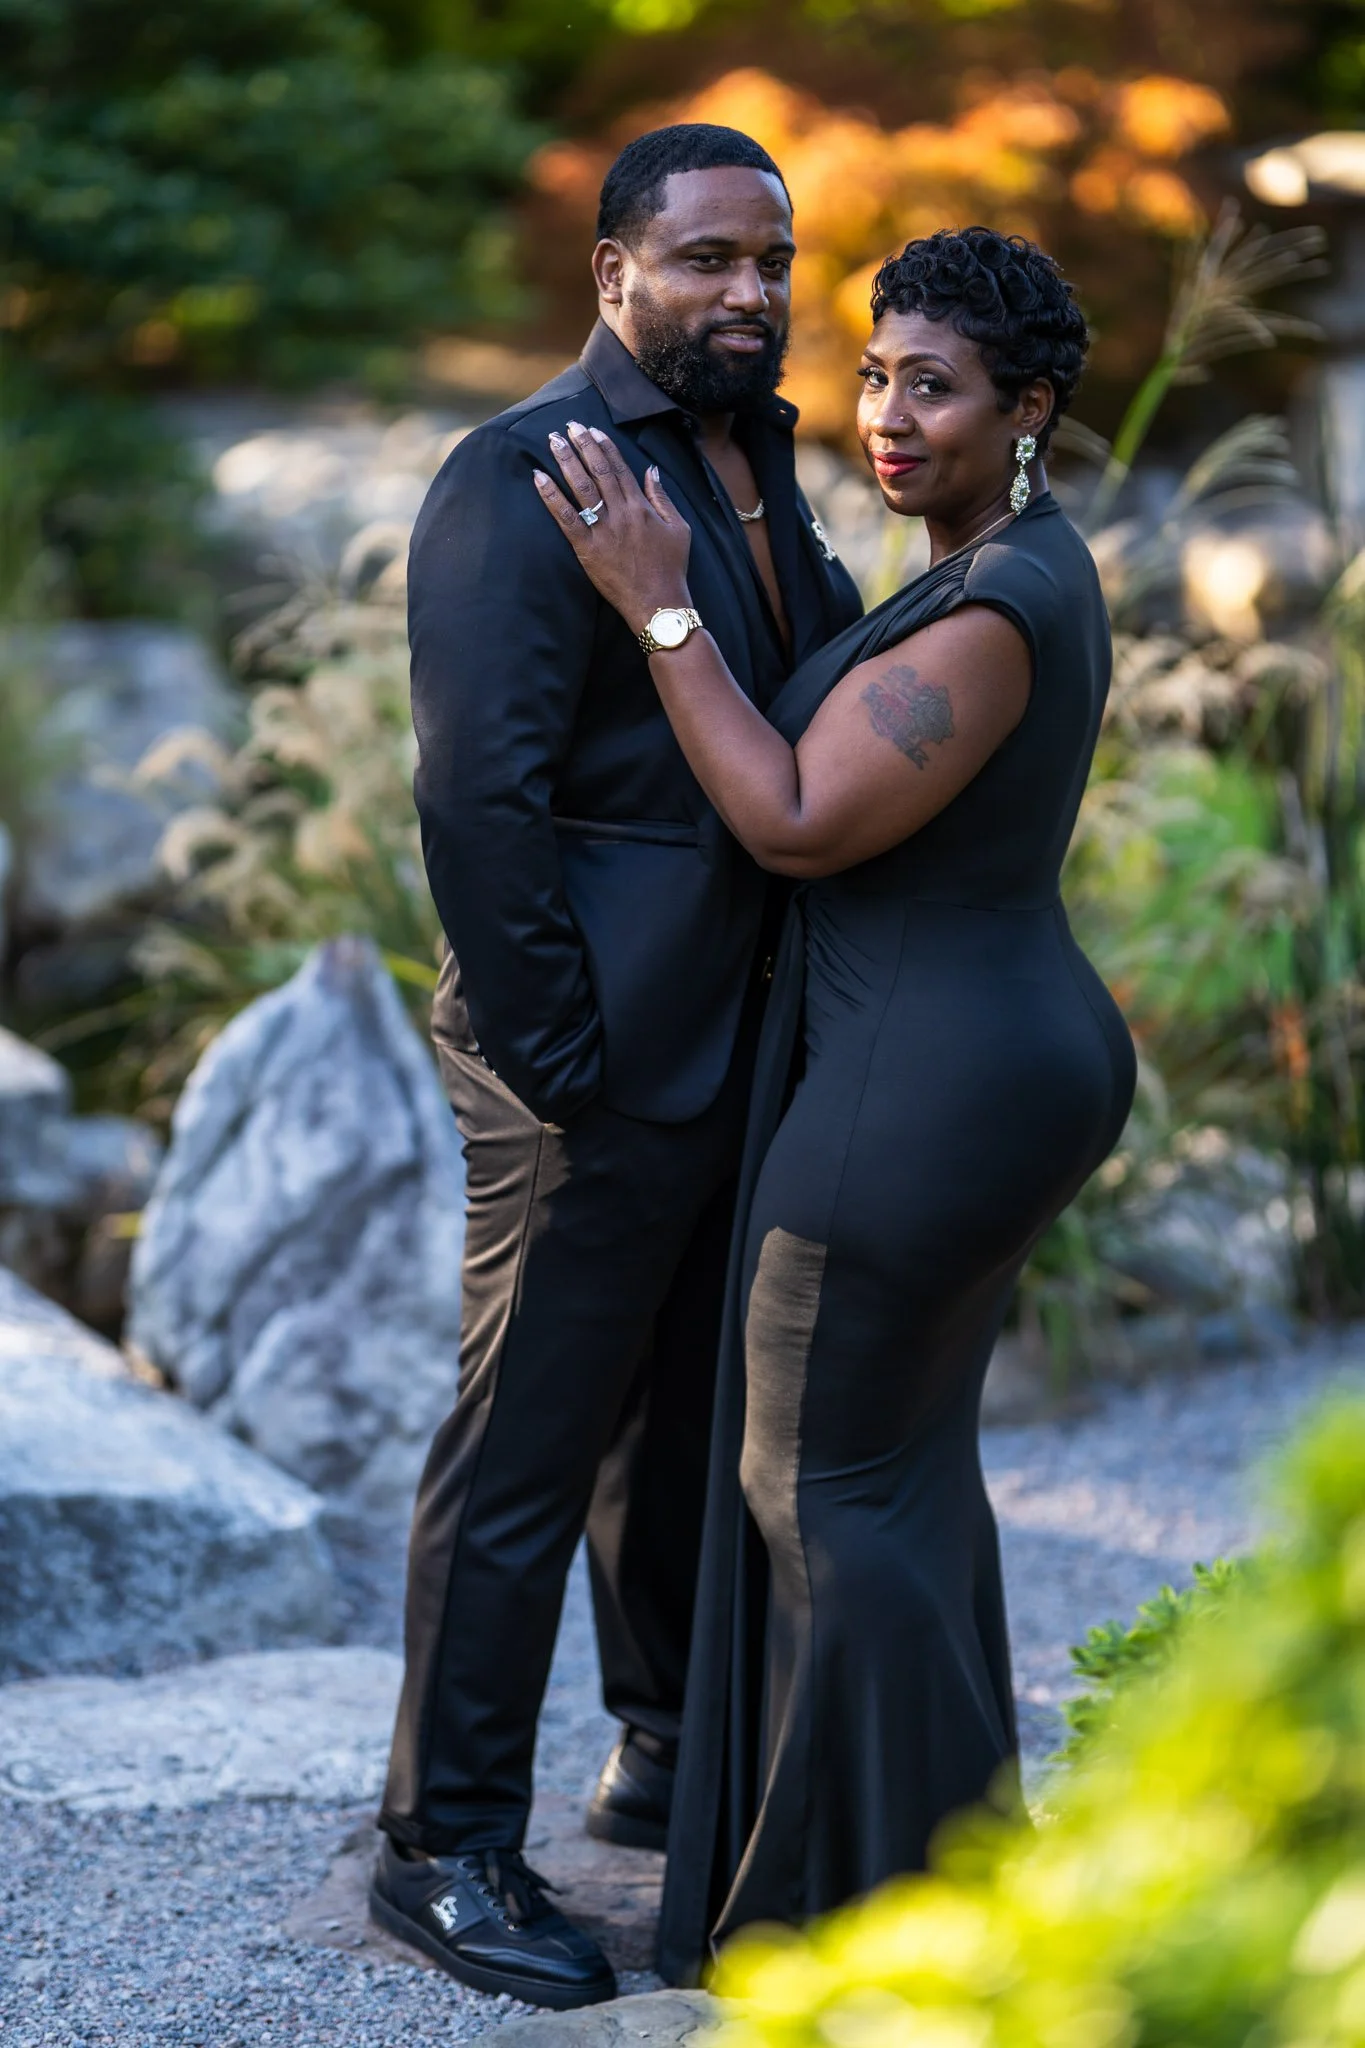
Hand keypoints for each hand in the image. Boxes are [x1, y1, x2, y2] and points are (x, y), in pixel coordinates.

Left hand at [534, 422, 691, 634]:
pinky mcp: (587, 549)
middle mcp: (621, 513)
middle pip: (598, 472)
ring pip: (581, 488)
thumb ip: (662, 497)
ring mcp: (603, 531)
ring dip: (565, 461)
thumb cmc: (671, 568)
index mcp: (641, 507)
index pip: (619, 468)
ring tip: (553, 440)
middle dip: (583, 445)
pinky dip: (551, 497)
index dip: (605, 447)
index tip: (593, 430)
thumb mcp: (678, 528)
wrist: (658, 603)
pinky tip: (539, 478)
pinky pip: (565, 518)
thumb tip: (651, 470)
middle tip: (569, 425)